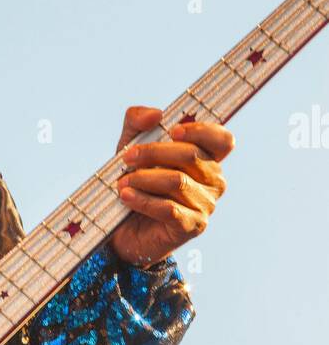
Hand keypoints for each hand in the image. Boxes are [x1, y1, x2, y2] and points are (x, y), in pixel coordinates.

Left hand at [111, 106, 233, 267]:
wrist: (124, 230)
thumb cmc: (134, 183)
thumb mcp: (130, 147)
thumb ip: (138, 122)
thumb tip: (155, 114)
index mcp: (206, 159)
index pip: (222, 140)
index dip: (201, 131)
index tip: (172, 131)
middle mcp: (213, 181)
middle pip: (191, 155)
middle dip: (154, 153)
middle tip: (126, 157)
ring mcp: (206, 205)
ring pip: (178, 181)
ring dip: (144, 178)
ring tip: (121, 182)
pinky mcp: (192, 227)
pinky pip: (169, 208)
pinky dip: (143, 200)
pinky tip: (126, 196)